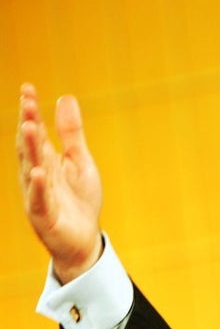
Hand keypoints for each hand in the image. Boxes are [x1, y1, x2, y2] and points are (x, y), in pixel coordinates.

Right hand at [16, 83, 102, 282]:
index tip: (28, 88)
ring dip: (29, 149)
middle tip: (27, 102)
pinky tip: (38, 172)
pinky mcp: (44, 216)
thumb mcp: (80, 161)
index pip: (36, 132)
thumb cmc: (79, 200)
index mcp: (46, 160)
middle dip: (28, 124)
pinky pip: (39, 200)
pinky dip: (38, 186)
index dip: (31, 111)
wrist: (84, 240)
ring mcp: (38, 196)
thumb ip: (71, 133)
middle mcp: (37, 175)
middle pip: (30, 147)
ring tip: (29, 126)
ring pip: (31, 169)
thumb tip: (65, 97)